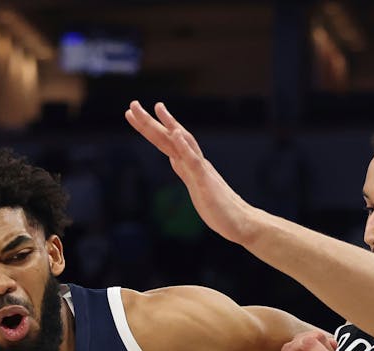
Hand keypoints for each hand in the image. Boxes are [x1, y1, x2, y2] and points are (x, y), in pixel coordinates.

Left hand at [125, 101, 259, 246]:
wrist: (241, 222)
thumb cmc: (220, 208)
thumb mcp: (196, 187)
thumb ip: (186, 171)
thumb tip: (174, 161)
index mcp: (190, 165)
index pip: (168, 142)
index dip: (152, 127)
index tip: (135, 114)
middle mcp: (194, 162)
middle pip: (169, 138)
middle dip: (149, 122)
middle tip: (132, 105)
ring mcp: (200, 170)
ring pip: (182, 143)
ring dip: (167, 125)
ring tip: (156, 107)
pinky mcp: (206, 181)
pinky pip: (194, 162)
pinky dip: (185, 147)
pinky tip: (176, 133)